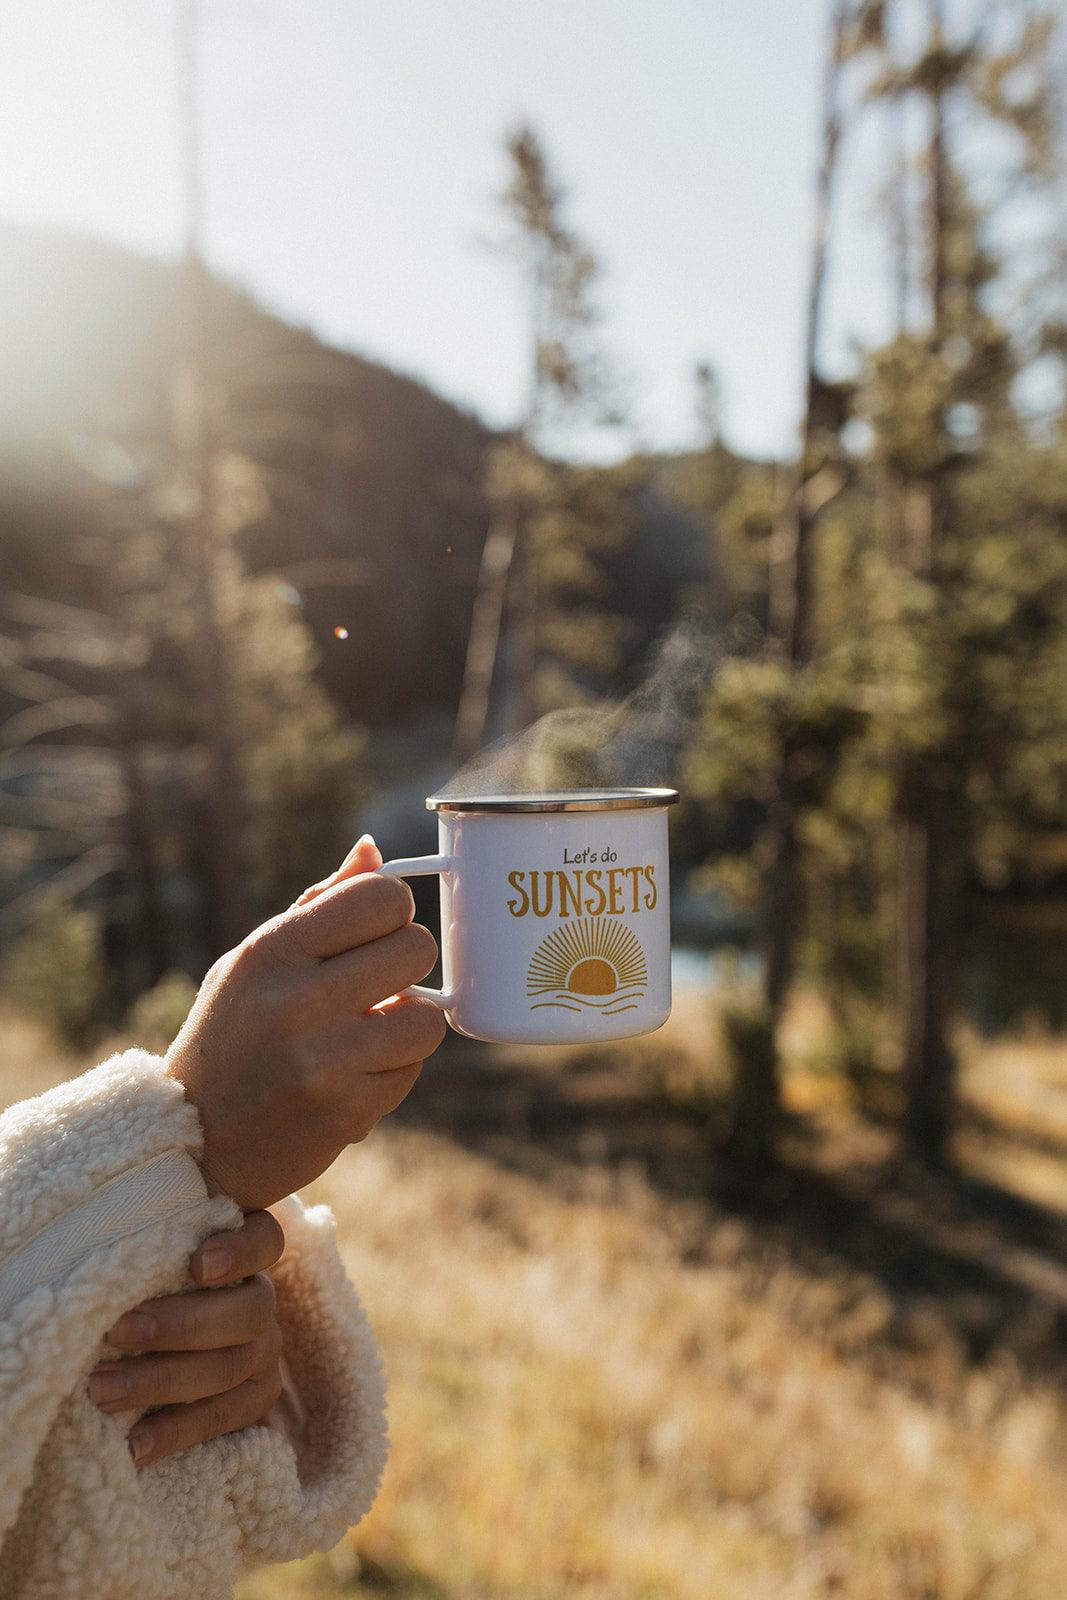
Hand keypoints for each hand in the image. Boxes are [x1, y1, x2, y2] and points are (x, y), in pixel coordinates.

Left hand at [88, 1210, 285, 1468]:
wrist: (159, 1349)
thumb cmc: (141, 1286)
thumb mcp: (150, 1263)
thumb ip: (145, 1253)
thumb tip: (101, 1247)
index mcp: (242, 1251)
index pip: (262, 1240)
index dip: (239, 1252)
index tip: (197, 1265)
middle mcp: (260, 1298)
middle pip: (249, 1310)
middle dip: (179, 1325)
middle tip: (116, 1332)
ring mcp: (264, 1350)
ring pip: (231, 1367)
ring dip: (163, 1382)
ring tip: (103, 1392)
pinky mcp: (256, 1398)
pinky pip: (224, 1417)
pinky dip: (177, 1431)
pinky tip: (134, 1443)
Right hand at [165, 834, 444, 1209]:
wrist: (195, 1142)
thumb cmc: (232, 1035)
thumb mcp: (254, 962)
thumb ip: (317, 907)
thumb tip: (372, 850)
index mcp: (273, 949)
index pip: (380, 896)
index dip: (391, 911)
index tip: (373, 933)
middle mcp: (297, 999)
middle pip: (417, 948)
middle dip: (406, 965)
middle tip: (377, 984)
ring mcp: (323, 1058)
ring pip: (427, 1018)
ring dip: (407, 1025)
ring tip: (368, 1033)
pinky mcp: (345, 1110)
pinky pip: (411, 1071)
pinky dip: (391, 1072)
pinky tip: (351, 1075)